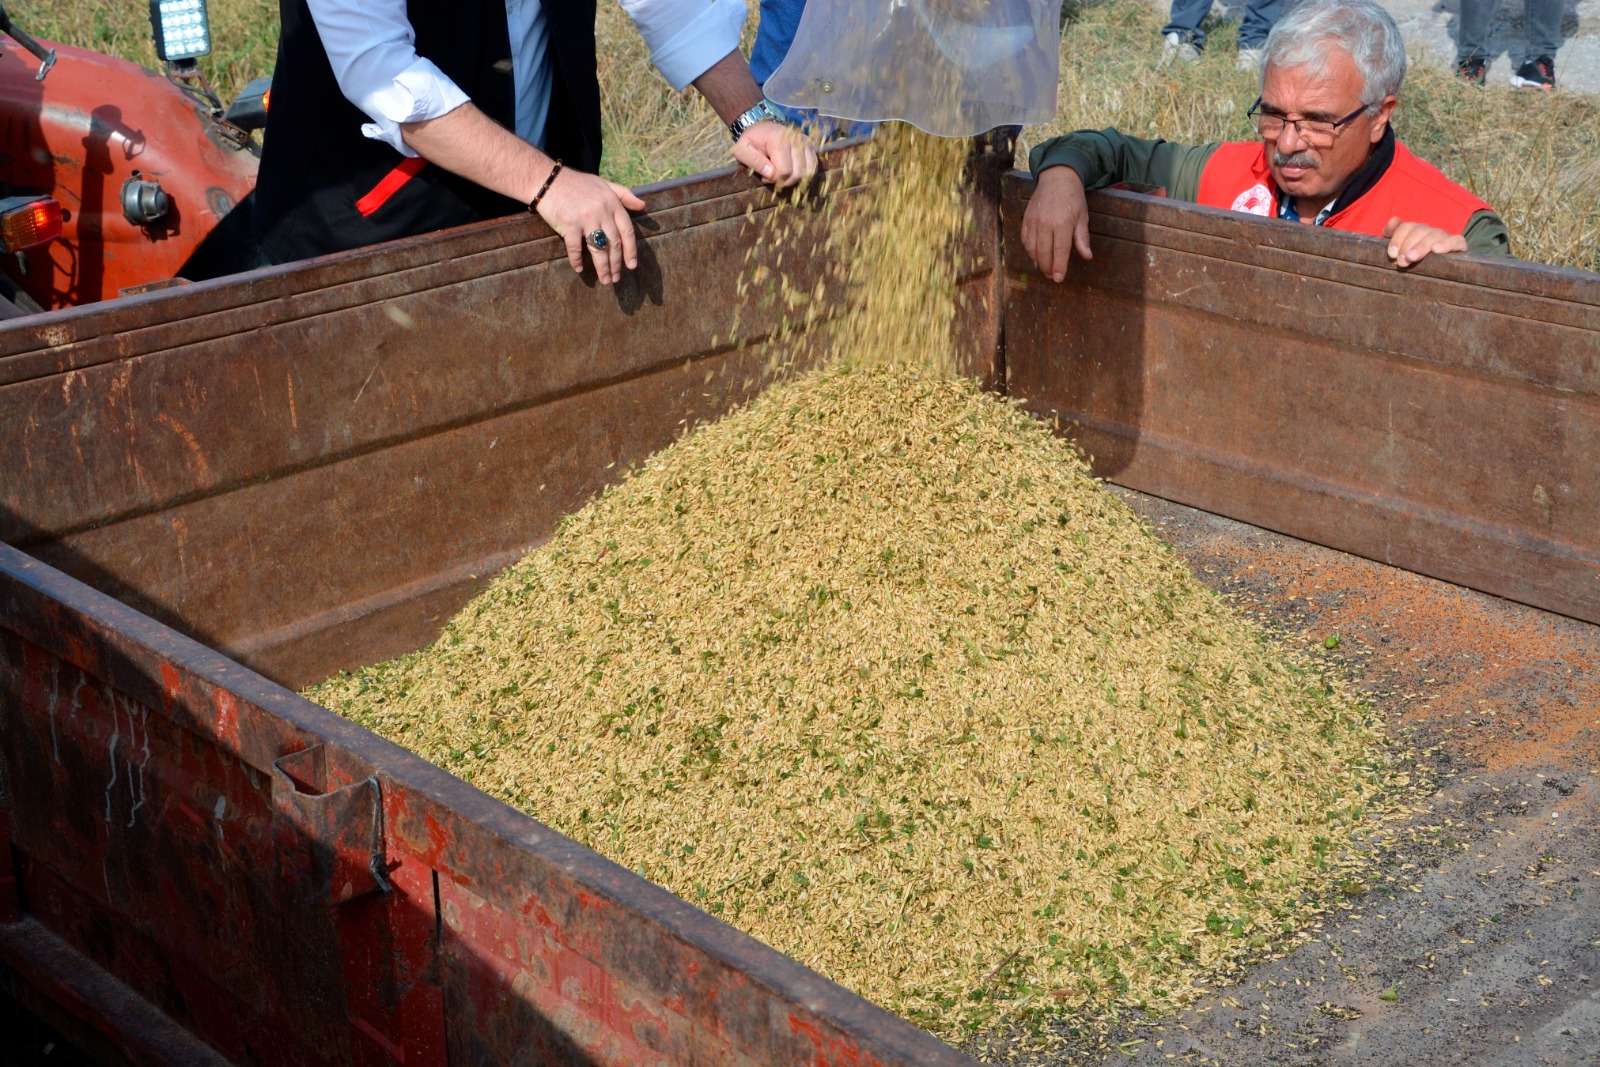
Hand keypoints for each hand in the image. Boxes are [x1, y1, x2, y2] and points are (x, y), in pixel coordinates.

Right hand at [535, 166, 646, 284]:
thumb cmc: (578, 184)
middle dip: (616, 264)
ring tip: (605, 280)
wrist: (549, 180)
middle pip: (614, 243)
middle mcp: (602, 211)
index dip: (631, 250)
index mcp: (612, 203)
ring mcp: (586, 218)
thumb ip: (624, 195)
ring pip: (598, 249)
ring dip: (603, 268)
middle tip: (616, 278)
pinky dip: (576, 260)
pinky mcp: (569, 224)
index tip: (632, 265)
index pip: (627, 230)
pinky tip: (579, 269)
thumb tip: (643, 205)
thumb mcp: (604, 184)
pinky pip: (575, 248)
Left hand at [733, 120, 818, 188]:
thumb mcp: (742, 150)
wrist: (760, 126)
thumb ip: (754, 161)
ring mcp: (805, 141)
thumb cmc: (751, 140)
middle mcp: (796, 139)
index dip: (774, 180)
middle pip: (797, 174)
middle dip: (784, 181)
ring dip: (794, 179)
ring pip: (808, 172)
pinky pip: (813, 166)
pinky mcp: (810, 144)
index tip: (764, 177)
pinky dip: (804, 174)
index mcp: (779, 139)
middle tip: (773, 177)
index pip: (784, 171)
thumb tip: (770, 174)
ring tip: (782, 175)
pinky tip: (792, 172)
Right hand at [1022, 166, 1092, 281]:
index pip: (1060, 251)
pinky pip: (1025, 240)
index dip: (1059, 267)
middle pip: (1044, 253)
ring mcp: (1033, 221)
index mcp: (1063, 223)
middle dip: (1048, 268)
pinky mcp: (1026, 219)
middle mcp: (1046, 223)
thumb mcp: (1083, 217)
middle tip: (1052, 276)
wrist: (1057, 178)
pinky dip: (1030, 251)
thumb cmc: (1072, 198)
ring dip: (1038, 262)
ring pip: (1032, 249)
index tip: (1059, 278)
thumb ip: (1082, 238)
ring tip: (1045, 268)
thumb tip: (1087, 256)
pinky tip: (1036, 255)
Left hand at [1383, 217, 1466, 267]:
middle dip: (1407, 245)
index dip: (1398, 238)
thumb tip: (1391, 223)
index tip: (1392, 254)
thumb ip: (1393, 235)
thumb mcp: (1400, 251)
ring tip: (1412, 257)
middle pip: (1419, 230)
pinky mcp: (1459, 245)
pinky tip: (1436, 250)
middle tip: (1401, 261)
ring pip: (1434, 235)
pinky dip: (1446, 244)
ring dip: (1422, 246)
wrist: (1440, 275)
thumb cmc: (1413, 264)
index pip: (1406, 227)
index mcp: (1415, 231)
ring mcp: (1444, 237)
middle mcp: (1429, 232)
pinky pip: (1456, 240)